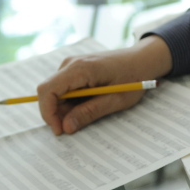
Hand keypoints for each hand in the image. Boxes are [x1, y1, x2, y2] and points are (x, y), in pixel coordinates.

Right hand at [36, 35, 172, 134]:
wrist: (142, 59)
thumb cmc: (133, 78)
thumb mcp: (115, 100)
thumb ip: (89, 112)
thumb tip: (66, 127)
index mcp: (80, 68)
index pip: (48, 90)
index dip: (48, 113)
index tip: (59, 130)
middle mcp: (71, 63)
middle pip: (48, 92)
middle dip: (57, 113)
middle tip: (76, 125)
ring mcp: (72, 64)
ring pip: (55, 92)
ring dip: (65, 108)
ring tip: (92, 108)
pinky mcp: (75, 68)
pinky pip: (64, 88)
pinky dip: (71, 101)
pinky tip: (90, 101)